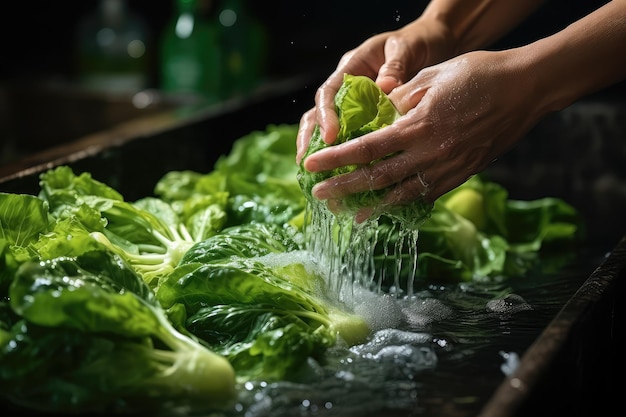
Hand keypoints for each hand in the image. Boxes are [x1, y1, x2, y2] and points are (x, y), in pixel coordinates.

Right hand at [296, 17, 454, 163]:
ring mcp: (353, 104)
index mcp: (351, 67)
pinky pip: (350, 137)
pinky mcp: (365, 118)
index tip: (331, 137)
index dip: (326, 116)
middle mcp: (346, 87)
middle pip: (317, 114)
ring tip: (316, 176)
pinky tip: (343, 176)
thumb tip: (384, 86)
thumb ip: (396, 65)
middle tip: (306, 163)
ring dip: (320, 152)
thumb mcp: (407, 47)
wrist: (432, 45)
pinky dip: (344, 156)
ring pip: (327, 128)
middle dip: (309, 139)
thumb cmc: (417, 43)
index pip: (328, 92)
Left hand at [302, 49, 544, 221]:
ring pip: (402, 194)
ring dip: (372, 206)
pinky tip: (389, 209)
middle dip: (345, 188)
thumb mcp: (432, 77)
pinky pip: (427, 194)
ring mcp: (448, 168)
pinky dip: (404, 204)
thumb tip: (374, 116)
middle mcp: (430, 152)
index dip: (336, 159)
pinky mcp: (462, 175)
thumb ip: (400, 100)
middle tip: (320, 196)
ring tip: (349, 214)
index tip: (312, 166)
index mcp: (418, 125)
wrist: (525, 89)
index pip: (366, 148)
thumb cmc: (478, 74)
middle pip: (378, 177)